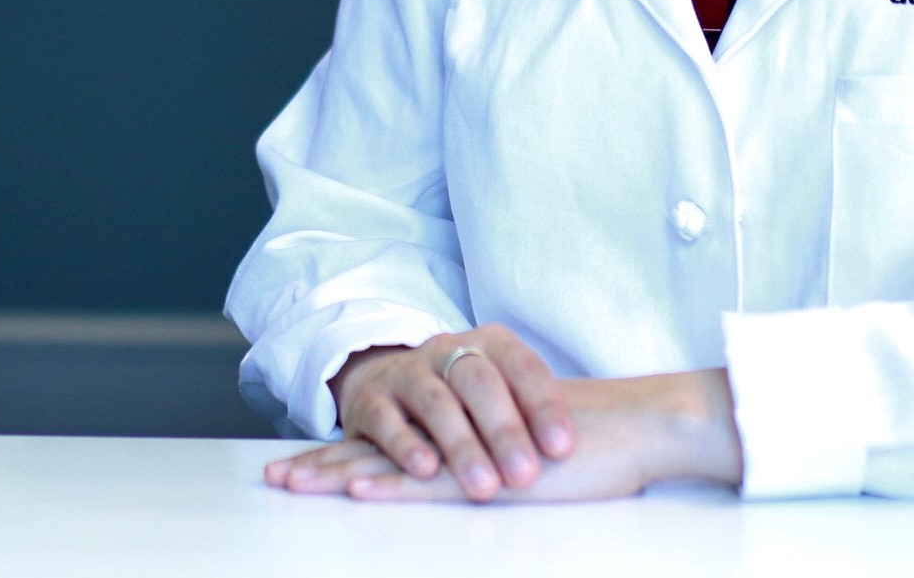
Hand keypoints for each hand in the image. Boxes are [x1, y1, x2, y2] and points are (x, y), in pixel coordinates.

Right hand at [265, 324, 573, 501]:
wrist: (385, 378)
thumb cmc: (463, 395)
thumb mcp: (500, 390)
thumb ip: (531, 410)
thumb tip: (589, 445)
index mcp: (490, 343)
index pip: (523, 367)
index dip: (544, 405)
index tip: (563, 448)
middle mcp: (448, 350)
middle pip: (479, 382)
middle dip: (505, 430)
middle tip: (526, 474)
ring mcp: (408, 372)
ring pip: (435, 402)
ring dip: (461, 445)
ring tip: (483, 487)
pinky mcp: (370, 399)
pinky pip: (386, 419)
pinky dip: (405, 444)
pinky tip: (424, 470)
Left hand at [268, 367, 742, 503]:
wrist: (638, 428)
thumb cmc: (597, 447)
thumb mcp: (533, 453)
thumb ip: (498, 456)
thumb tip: (484, 474)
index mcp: (469, 423)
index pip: (399, 437)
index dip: (350, 450)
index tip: (304, 463)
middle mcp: (463, 425)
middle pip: (382, 444)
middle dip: (325, 462)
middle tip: (275, 476)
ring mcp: (475, 446)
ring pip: (394, 459)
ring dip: (338, 472)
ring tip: (291, 483)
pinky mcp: (494, 471)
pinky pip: (433, 478)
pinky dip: (392, 483)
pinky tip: (358, 489)